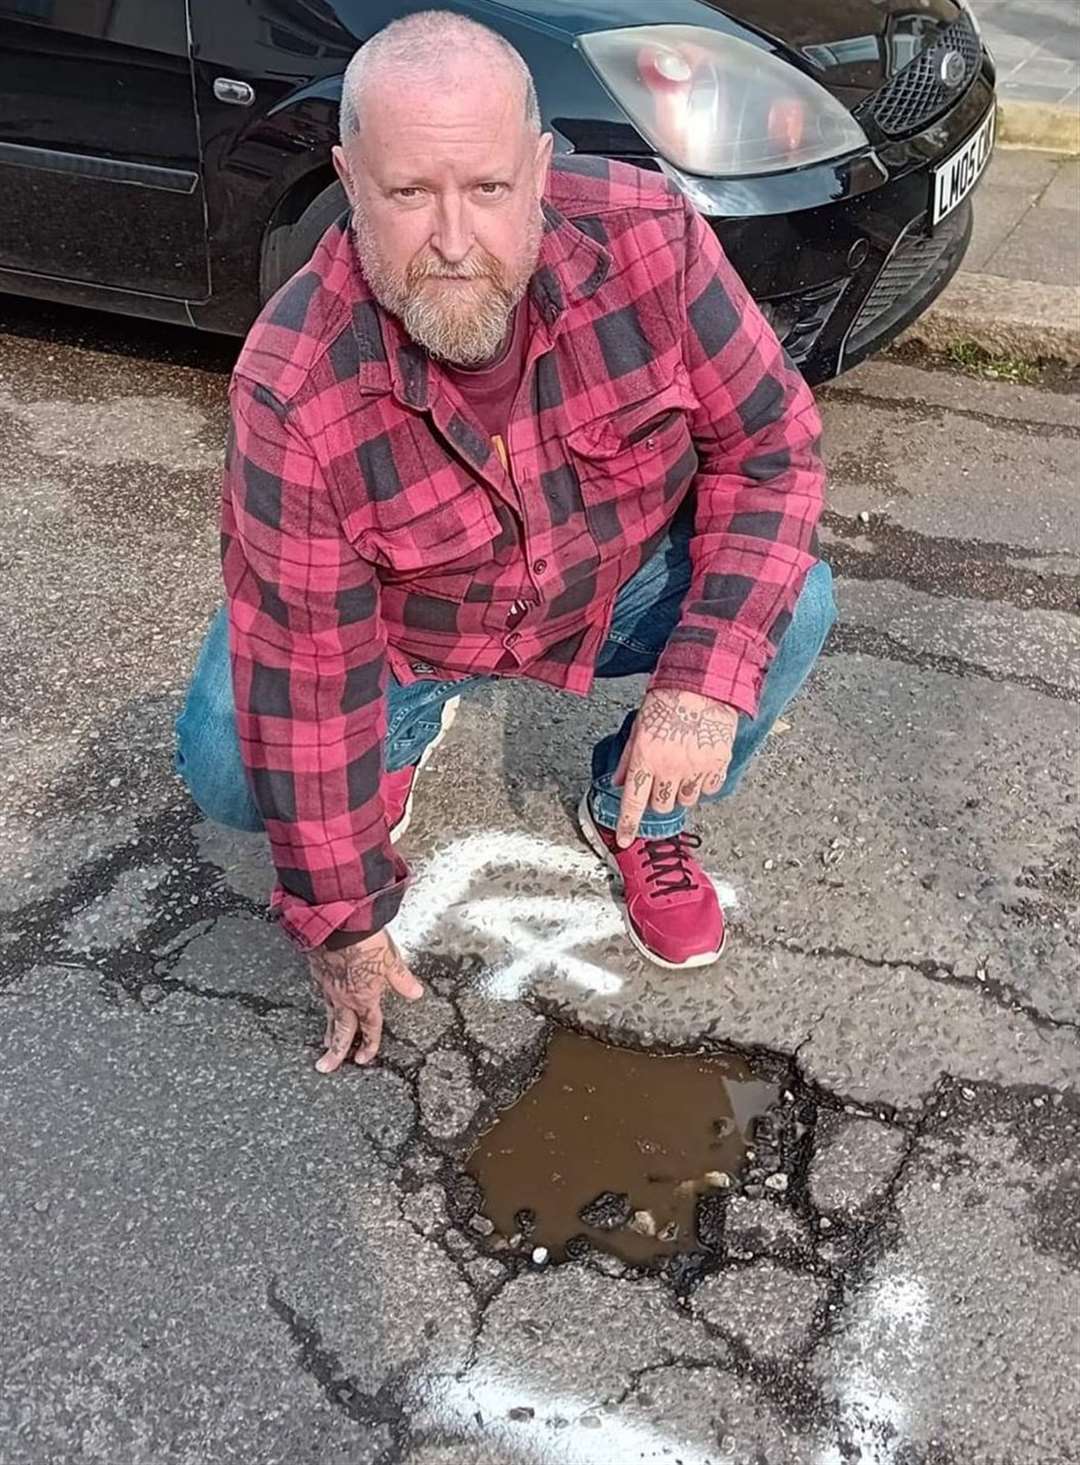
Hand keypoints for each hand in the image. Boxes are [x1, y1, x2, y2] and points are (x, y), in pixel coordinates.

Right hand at [308, 930, 421, 1072]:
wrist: (336, 925)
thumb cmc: (365, 941)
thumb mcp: (391, 961)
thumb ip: (402, 979)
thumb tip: (415, 993)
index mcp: (364, 998)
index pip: (369, 1027)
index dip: (369, 1044)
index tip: (365, 1058)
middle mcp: (344, 998)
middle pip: (341, 1031)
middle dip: (336, 1052)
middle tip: (327, 1067)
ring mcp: (328, 987)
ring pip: (329, 1016)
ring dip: (328, 1033)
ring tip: (324, 1045)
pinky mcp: (317, 974)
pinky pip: (320, 996)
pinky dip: (322, 1006)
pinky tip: (323, 1006)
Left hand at [614, 689, 737, 846]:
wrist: (702, 683)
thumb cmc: (667, 699)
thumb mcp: (638, 726)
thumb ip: (628, 758)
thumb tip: (617, 781)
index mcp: (646, 758)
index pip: (633, 802)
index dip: (627, 824)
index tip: (624, 839)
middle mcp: (670, 768)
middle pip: (661, 806)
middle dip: (658, 798)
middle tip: (662, 779)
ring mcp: (696, 769)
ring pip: (686, 800)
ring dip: (681, 791)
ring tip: (683, 767)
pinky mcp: (718, 764)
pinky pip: (710, 789)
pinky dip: (704, 783)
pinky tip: (700, 765)